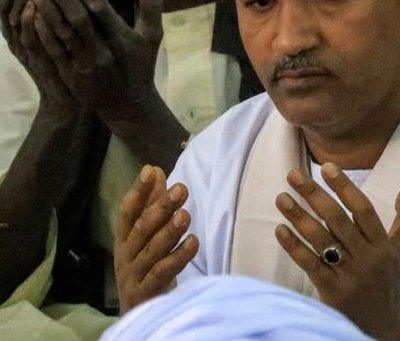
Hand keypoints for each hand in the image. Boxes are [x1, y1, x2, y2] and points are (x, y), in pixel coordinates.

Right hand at [1, 0, 75, 112]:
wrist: (68, 97)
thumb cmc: (65, 61)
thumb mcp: (55, 32)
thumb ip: (52, 10)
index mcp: (18, 30)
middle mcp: (15, 38)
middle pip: (5, 4)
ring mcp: (23, 50)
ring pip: (14, 18)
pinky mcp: (35, 61)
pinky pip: (27, 38)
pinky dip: (29, 20)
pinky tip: (34, 5)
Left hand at [28, 0, 163, 121]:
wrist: (128, 104)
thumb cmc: (140, 66)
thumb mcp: (152, 37)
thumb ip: (151, 6)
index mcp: (123, 37)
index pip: (99, 7)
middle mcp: (104, 50)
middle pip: (78, 16)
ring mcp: (87, 63)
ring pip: (63, 32)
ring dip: (47, 9)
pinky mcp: (73, 74)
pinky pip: (55, 49)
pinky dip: (44, 31)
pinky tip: (33, 15)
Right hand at [114, 165, 197, 313]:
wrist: (138, 310)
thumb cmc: (146, 265)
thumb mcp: (146, 236)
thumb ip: (151, 203)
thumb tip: (154, 170)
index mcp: (124, 239)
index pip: (128, 212)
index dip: (138, 191)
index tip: (150, 171)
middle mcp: (126, 255)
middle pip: (142, 229)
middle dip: (161, 207)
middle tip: (181, 189)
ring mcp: (134, 275)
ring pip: (152, 250)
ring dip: (169, 232)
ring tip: (185, 215)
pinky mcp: (146, 292)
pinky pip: (162, 273)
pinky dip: (178, 258)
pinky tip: (193, 243)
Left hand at [275, 164, 399, 340]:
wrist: (381, 325)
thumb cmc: (389, 280)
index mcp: (384, 245)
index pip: (363, 210)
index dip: (345, 187)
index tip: (327, 167)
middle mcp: (368, 258)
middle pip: (338, 221)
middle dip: (315, 195)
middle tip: (293, 174)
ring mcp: (349, 276)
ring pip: (321, 241)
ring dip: (299, 217)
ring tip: (282, 197)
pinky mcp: (332, 292)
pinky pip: (311, 265)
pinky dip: (294, 247)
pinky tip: (281, 229)